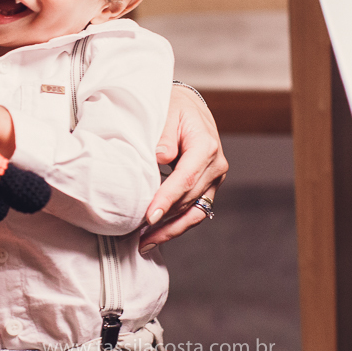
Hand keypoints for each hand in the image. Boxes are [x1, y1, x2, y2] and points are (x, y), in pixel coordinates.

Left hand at [139, 84, 226, 252]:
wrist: (189, 107)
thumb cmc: (175, 108)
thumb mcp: (168, 112)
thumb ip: (165, 135)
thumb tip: (161, 157)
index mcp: (206, 146)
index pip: (186, 179)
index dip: (167, 200)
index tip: (148, 217)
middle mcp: (215, 165)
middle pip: (188, 199)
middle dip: (163, 220)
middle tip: (136, 235)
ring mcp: (214, 179)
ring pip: (193, 212)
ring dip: (170, 230)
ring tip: (143, 243)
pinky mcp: (208, 187)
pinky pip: (194, 212)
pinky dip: (177, 226)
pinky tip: (157, 235)